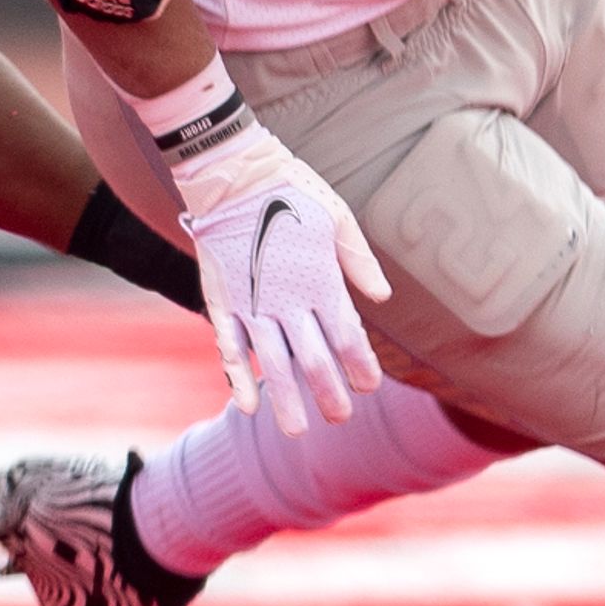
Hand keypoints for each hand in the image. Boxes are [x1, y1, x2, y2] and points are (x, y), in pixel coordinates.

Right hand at [169, 116, 389, 434]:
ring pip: (272, 366)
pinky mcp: (221, 300)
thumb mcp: (337, 217)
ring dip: (286, 403)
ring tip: (295, 432)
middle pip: (314, 363)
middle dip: (330, 397)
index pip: (348, 340)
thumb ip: (359, 262)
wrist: (231, 172)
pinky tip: (246, 404)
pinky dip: (238, 378)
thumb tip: (383, 297)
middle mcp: (287, 300)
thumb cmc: (291, 189)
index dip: (361, 369)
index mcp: (321, 281)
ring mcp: (251, 303)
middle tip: (340, 417)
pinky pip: (229, 348)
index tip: (370, 386)